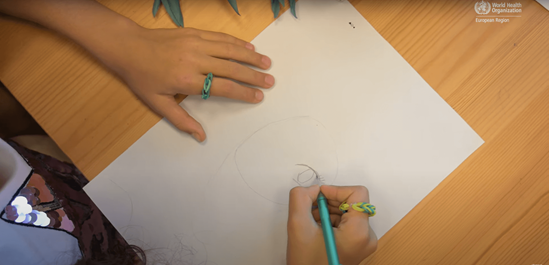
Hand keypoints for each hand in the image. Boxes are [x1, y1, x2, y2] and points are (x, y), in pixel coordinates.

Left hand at [0, 0, 273, 142]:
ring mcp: (196, 44)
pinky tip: (249, 46)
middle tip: (270, 81)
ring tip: (267, 63)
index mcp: (188, 80)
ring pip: (230, 50)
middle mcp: (196, 60)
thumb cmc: (141, 78)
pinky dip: (236, 42)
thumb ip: (181, 120)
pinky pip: (220, 37)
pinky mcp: (194, 33)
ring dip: (250, 57)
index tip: (258, 97)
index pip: (223, 88)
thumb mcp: (157, 104)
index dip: (243, 93)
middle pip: (232, 68)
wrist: (128, 47)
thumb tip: (201, 137)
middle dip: (253, 76)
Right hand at [287, 185, 376, 264]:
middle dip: (328, 202)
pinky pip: (346, 222)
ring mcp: (363, 241)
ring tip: (312, 224)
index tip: (318, 196)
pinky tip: (317, 230)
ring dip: (327, 211)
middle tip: (310, 212)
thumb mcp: (297, 226)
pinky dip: (330, 220)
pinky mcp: (357, 244)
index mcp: (359, 232)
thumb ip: (301, 198)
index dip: (336, 190)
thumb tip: (312, 189)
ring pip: (347, 211)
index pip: (357, 194)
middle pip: (352, 202)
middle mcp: (367, 236)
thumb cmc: (307, 263)